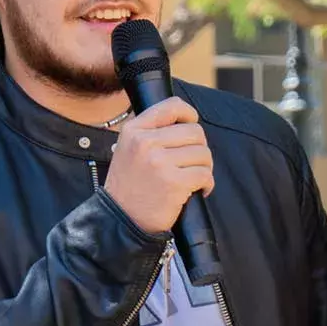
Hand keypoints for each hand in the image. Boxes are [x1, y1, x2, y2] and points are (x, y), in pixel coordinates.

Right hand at [101, 97, 212, 234]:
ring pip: (203, 154)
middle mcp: (145, 143)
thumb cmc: (128, 186)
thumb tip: (186, 122)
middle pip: (195, 132)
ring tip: (193, 178)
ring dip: (204, 168)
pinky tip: (197, 191)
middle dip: (199, 148)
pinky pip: (205, 174)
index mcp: (134, 130)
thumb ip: (150, 132)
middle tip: (192, 163)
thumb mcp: (128, 149)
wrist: (120, 219)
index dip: (189, 114)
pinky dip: (206, 184)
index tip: (191, 125)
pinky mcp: (174, 183)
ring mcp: (160, 162)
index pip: (172, 106)